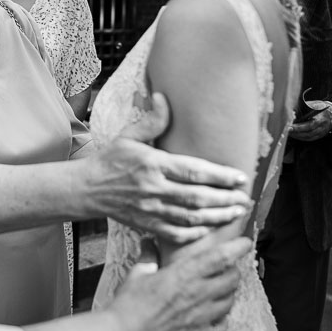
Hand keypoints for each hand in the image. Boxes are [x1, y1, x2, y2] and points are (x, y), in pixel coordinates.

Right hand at [84, 93, 250, 244]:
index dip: (219, 176)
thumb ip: (152, 121)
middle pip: (197, 197)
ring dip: (217, 217)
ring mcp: (150, 210)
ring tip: (236, 212)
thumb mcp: (128, 136)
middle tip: (245, 198)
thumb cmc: (110, 160)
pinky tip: (211, 228)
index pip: (193, 171)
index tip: (239, 177)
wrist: (86, 189)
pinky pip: (176, 233)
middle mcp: (153, 189)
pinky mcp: (147, 224)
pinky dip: (195, 233)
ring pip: (191, 218)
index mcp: (152, 164)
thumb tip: (163, 97)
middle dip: (225, 199)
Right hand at [108, 236, 250, 330]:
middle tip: (226, 269)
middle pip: (232, 279)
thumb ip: (148, 257)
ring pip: (230, 301)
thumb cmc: (128, 309)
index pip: (220, 257)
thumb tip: (148, 243)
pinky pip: (222, 327)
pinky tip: (212, 317)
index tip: (245, 243)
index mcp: (184, 275)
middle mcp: (198, 295)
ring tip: (217, 291)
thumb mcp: (136, 275)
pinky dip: (221, 320)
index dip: (237, 247)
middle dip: (233, 271)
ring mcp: (202, 318)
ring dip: (227, 294)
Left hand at [289, 100, 331, 140]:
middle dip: (296, 132)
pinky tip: (294, 135)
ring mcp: (321, 133)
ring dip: (297, 136)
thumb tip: (293, 112)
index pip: (309, 125)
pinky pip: (309, 139)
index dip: (299, 127)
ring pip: (308, 137)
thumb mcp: (314, 105)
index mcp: (321, 120)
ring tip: (288, 132)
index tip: (290, 126)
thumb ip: (305, 109)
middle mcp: (322, 128)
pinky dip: (301, 138)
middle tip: (286, 130)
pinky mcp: (319, 136)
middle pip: (308, 133)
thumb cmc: (321, 108)